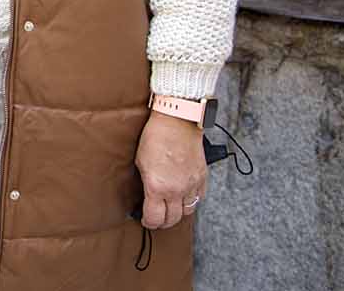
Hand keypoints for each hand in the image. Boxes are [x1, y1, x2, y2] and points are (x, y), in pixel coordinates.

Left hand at [135, 110, 208, 228]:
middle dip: (163, 222)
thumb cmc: (155, 137)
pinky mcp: (202, 177)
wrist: (177, 121)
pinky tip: (185, 197)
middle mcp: (176, 190)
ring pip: (188, 212)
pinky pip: (199, 198)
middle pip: (172, 219)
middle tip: (157, 219)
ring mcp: (192, 185)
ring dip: (178, 213)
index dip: (148, 222)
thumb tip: (146, 194)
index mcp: (157, 187)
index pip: (155, 217)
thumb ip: (146, 182)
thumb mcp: (141, 162)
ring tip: (171, 210)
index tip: (145, 220)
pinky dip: (192, 201)